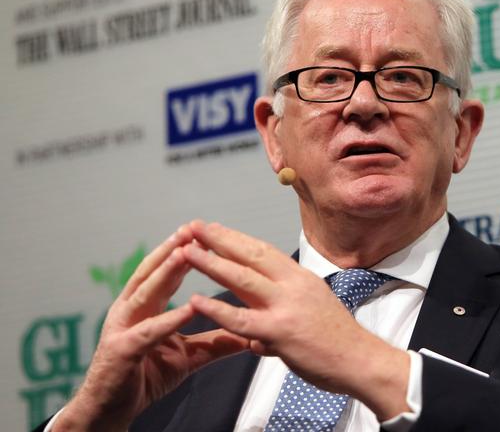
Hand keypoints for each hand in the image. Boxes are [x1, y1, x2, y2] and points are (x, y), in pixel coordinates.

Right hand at [55, 227, 249, 431]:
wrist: (111, 410)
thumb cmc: (146, 375)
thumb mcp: (188, 355)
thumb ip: (215, 342)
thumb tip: (248, 335)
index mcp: (144, 306)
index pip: (166, 273)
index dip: (184, 252)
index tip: (206, 233)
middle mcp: (130, 310)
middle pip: (152, 273)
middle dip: (173, 249)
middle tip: (193, 229)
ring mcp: (122, 328)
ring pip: (146, 294)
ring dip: (165, 273)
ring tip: (185, 253)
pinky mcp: (121, 351)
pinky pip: (148, 332)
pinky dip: (168, 320)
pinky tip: (188, 308)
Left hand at [183, 220, 409, 420]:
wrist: (360, 359)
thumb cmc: (336, 337)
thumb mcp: (310, 305)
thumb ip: (277, 304)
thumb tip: (251, 316)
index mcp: (299, 276)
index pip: (262, 250)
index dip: (235, 238)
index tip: (214, 229)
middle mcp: (292, 284)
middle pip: (249, 255)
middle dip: (218, 239)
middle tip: (193, 227)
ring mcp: (286, 306)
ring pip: (242, 279)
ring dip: (211, 263)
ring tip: (186, 251)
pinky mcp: (281, 331)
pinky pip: (242, 319)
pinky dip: (217, 309)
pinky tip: (196, 300)